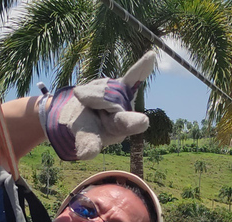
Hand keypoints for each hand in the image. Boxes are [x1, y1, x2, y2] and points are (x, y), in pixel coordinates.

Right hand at [41, 51, 155, 160]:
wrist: (79, 114)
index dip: (133, 122)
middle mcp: (125, 111)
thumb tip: (87, 154)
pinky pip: (133, 75)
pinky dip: (142, 66)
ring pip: (104, 86)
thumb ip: (87, 144)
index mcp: (119, 128)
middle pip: (108, 97)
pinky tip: (152, 56)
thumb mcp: (83, 137)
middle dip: (93, 96)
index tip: (143, 121)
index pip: (125, 124)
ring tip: (85, 99)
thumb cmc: (85, 129)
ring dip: (90, 91)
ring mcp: (125, 97)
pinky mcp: (123, 84)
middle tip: (82, 99)